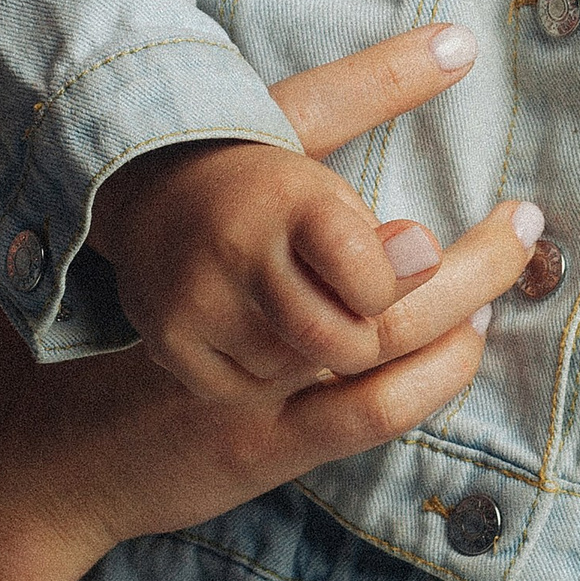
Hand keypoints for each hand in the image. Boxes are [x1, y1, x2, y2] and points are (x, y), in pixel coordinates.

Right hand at [0, 27, 534, 580]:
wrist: (3, 471)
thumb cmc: (27, 343)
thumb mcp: (53, 231)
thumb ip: (115, 164)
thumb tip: (151, 62)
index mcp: (178, 210)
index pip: (295, 121)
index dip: (381, 78)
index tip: (460, 45)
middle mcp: (217, 281)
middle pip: (367, 244)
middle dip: (458, 236)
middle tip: (523, 214)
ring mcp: (239, 368)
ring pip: (382, 328)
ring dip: (462, 296)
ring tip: (512, 268)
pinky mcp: (254, 440)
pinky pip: (370, 408)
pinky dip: (433, 376)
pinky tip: (467, 344)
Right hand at [89, 138, 429, 400]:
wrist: (155, 192)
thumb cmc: (271, 199)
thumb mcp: (333, 190)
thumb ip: (386, 235)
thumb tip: (425, 261)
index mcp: (290, 201)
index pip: (370, 276)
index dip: (390, 292)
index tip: (388, 281)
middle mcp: (238, 249)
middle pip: (342, 345)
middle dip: (364, 339)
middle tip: (357, 315)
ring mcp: (199, 302)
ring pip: (297, 374)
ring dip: (315, 356)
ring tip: (298, 310)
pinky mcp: (171, 342)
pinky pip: (248, 389)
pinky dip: (266, 373)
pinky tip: (256, 331)